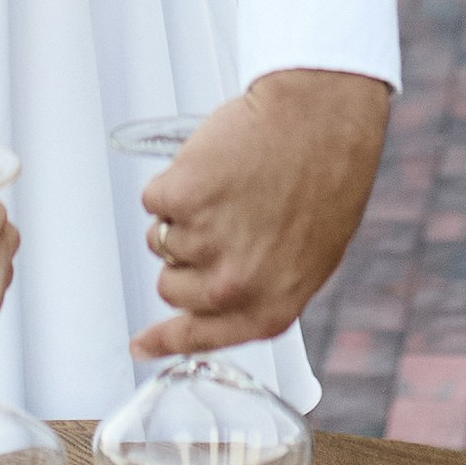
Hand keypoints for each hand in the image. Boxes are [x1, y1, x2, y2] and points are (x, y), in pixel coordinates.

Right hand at [130, 69, 390, 359]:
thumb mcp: (307, 256)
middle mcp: (234, 285)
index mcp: (270, 306)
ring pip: (161, 239)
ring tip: (233, 187)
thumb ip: (259, 287)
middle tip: (223, 219)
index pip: (200, 339)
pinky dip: (176, 180)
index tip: (140, 346)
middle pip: (170, 287)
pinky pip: (154, 199)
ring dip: (186, 214)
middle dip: (184, 257)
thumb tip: (214, 297)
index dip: (164, 341)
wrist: (322, 118)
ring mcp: (205, 242)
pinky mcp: (181, 198)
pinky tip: (216, 166)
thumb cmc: (325, 179)